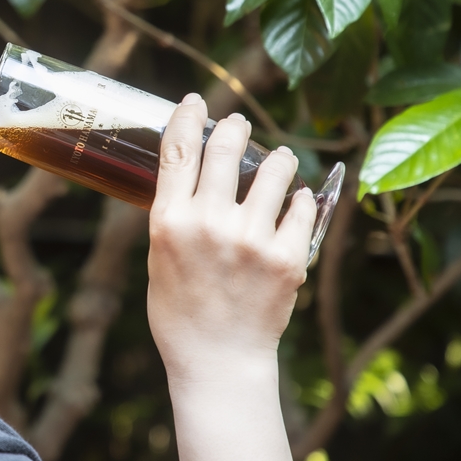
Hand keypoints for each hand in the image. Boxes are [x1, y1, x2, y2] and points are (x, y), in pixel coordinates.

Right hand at [146, 93, 316, 384]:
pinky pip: (302, 207)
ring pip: (275, 169)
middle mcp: (208, 223)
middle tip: (240, 124)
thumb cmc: (180, 311)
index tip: (196, 100)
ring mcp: (251, 239)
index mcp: (169, 221)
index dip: (188, 116)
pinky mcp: (288, 257)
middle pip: (225, 147)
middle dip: (236, 126)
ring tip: (279, 161)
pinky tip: (294, 201)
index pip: (178, 150)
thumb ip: (175, 213)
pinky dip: (298, 199)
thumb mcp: (159, 255)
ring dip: (278, 159)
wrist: (218, 360)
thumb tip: (194, 171)